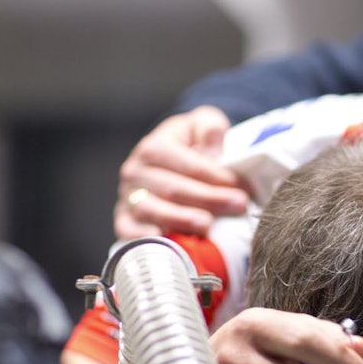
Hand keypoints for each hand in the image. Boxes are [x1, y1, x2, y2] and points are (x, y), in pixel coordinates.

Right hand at [115, 106, 250, 238]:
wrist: (172, 160)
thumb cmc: (191, 143)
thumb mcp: (202, 124)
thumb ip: (209, 128)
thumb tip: (213, 153)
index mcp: (152, 147)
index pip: (184, 163)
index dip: (212, 174)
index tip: (237, 184)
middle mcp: (135, 172)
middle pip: (172, 188)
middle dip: (207, 198)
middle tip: (238, 204)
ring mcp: (128, 198)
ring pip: (151, 210)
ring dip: (181, 219)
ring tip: (208, 224)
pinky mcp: (124, 220)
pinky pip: (129, 231)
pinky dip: (145, 237)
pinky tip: (168, 239)